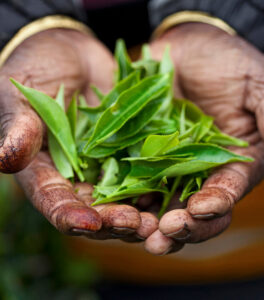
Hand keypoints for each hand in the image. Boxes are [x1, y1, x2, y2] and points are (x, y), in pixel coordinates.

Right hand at [0, 29, 157, 239]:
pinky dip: (156, 186)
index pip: (53, 200)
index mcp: (44, 169)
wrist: (71, 52)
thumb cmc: (36, 70)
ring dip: (139, 213)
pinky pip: (144, 172)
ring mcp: (106, 164)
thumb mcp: (20, 96)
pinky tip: (172, 194)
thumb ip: (17, 128)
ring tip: (158, 222)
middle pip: (94, 208)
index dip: (68, 214)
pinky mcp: (130, 150)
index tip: (86, 223)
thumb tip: (5, 159)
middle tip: (135, 226)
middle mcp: (77, 174)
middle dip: (112, 221)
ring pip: (122, 198)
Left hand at [144, 23, 263, 254]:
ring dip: (153, 223)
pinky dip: (127, 198)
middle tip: (168, 233)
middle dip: (185, 225)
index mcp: (236, 162)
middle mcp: (202, 173)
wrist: (187, 47)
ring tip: (142, 234)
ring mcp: (169, 167)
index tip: (206, 206)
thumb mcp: (260, 85)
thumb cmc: (228, 63)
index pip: (230, 191)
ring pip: (163, 204)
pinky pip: (134, 182)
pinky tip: (117, 208)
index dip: (219, 202)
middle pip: (195, 210)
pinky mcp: (142, 156)